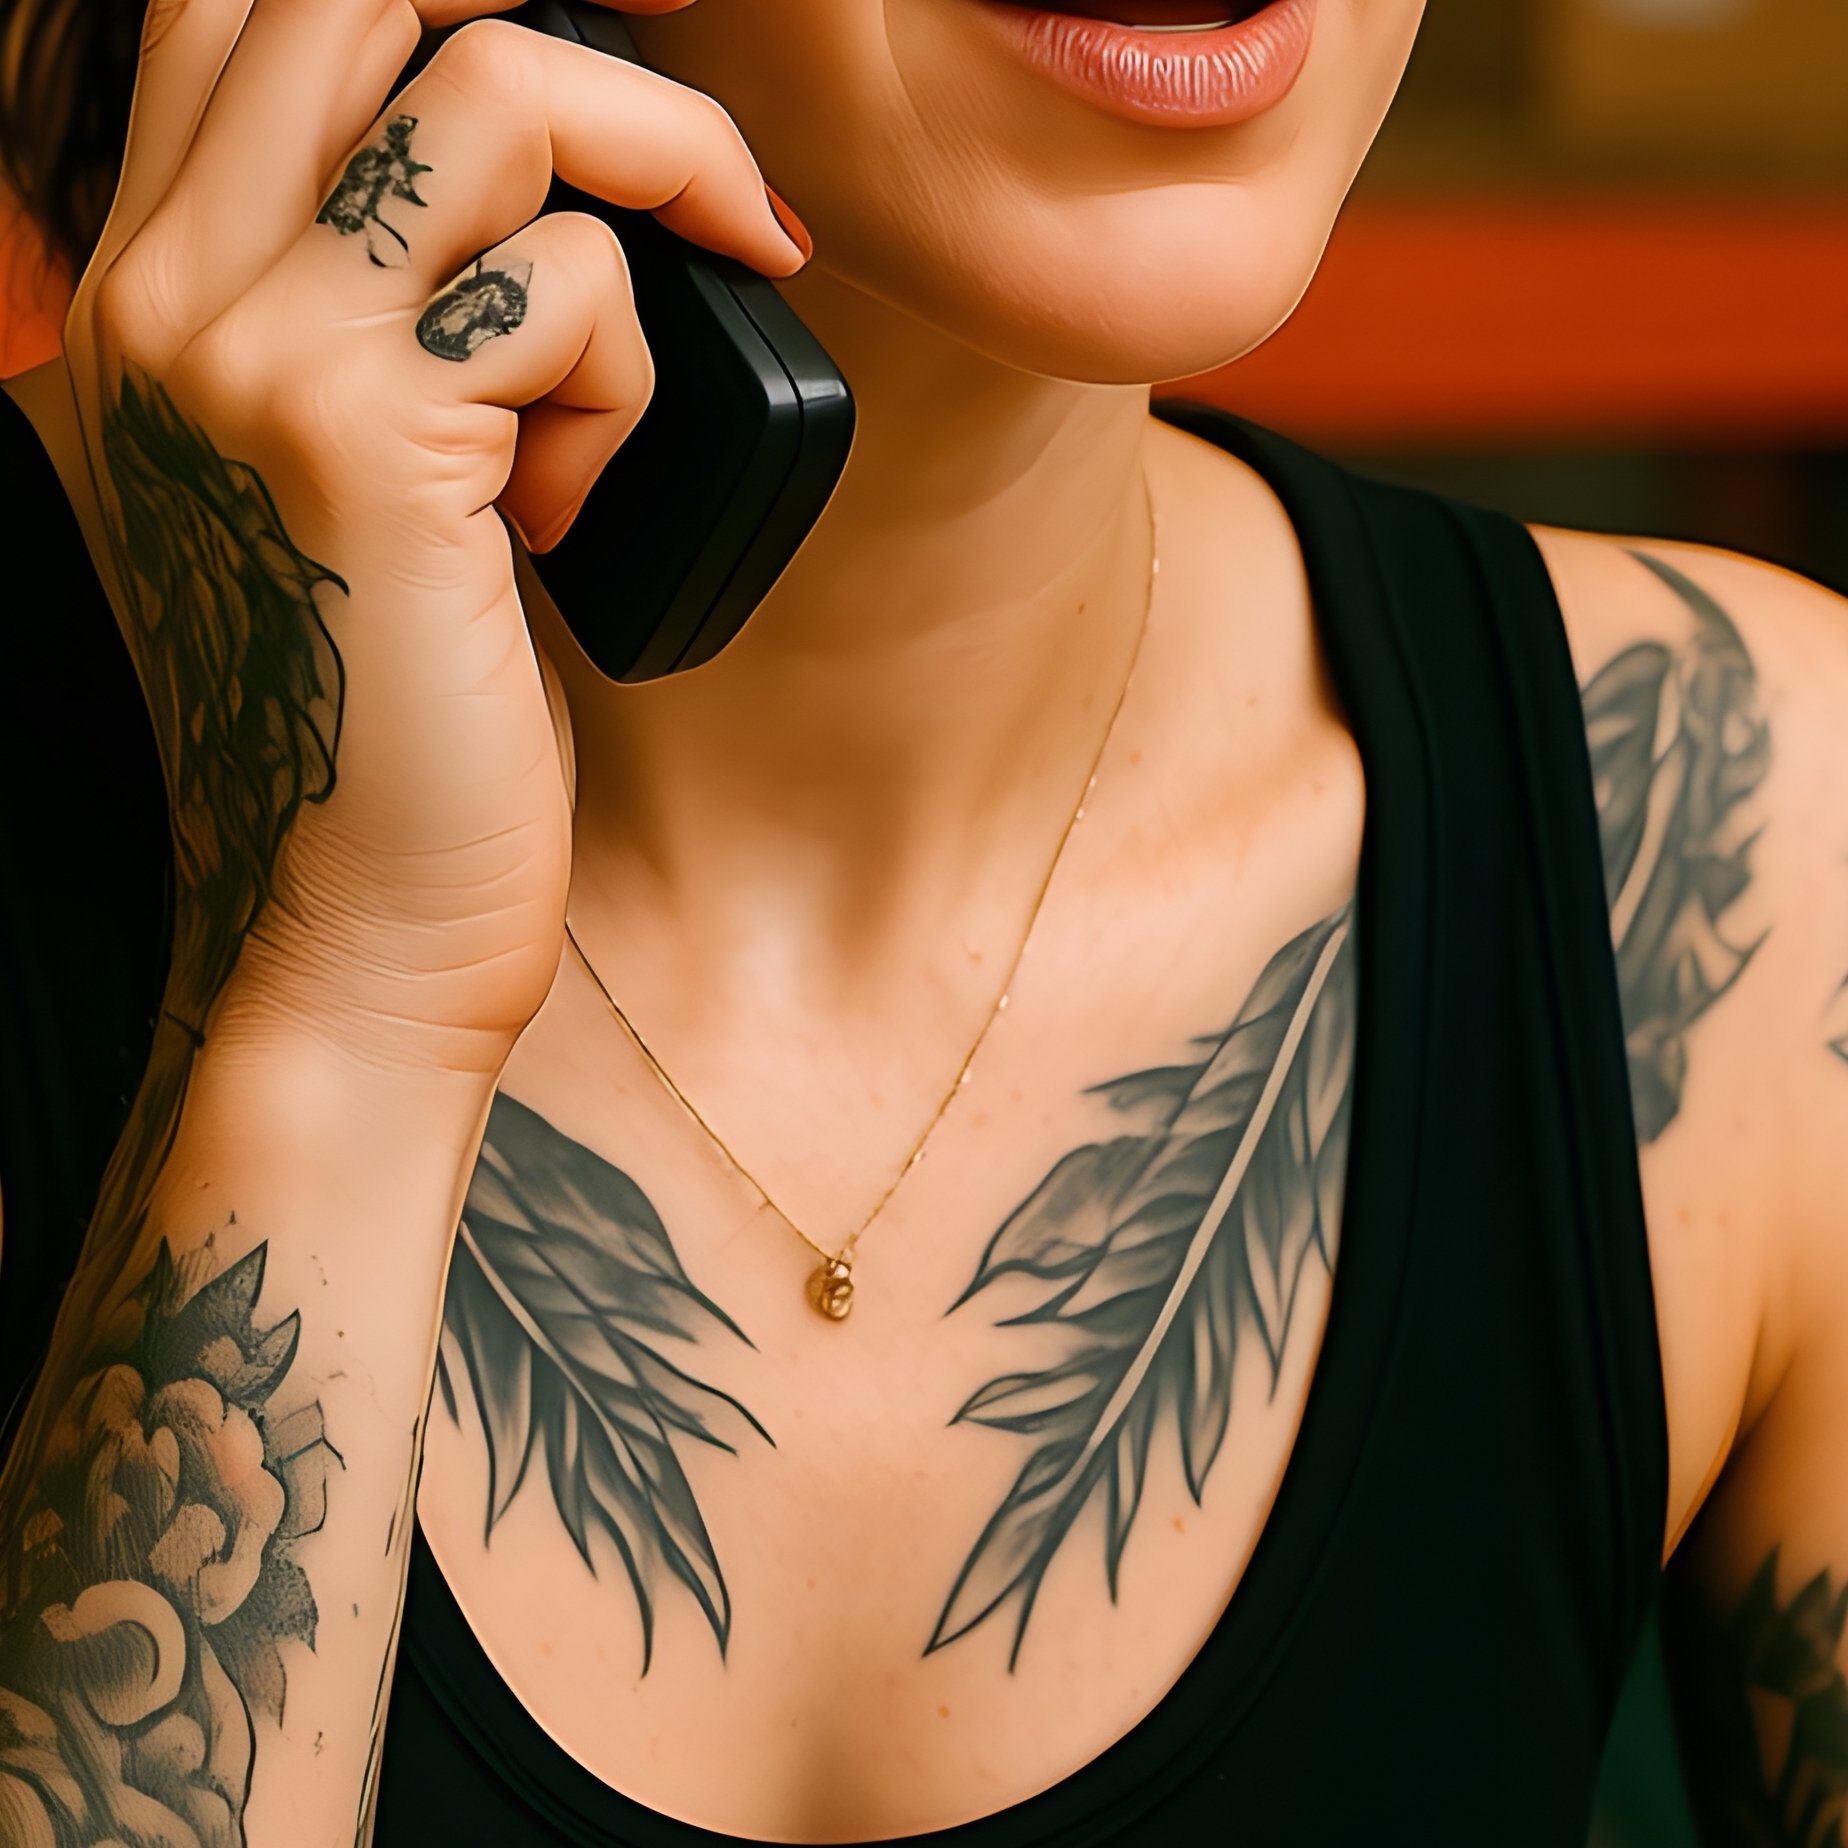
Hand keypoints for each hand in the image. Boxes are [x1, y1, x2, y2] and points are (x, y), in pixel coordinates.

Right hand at [58, 0, 807, 1065]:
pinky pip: (573, 286)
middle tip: (697, 179)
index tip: (606, 83)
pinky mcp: (366, 440)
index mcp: (141, 295)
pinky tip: (573, 515)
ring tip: (616, 397)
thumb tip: (532, 210)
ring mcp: (246, 350)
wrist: (352, 930)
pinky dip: (628, 387)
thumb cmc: (380, 727)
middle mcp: (160, 293)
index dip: (441, 1)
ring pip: (497, 86)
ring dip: (636, 210)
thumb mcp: (337, 492)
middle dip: (586, 61)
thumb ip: (362, 322)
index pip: (253, 4)